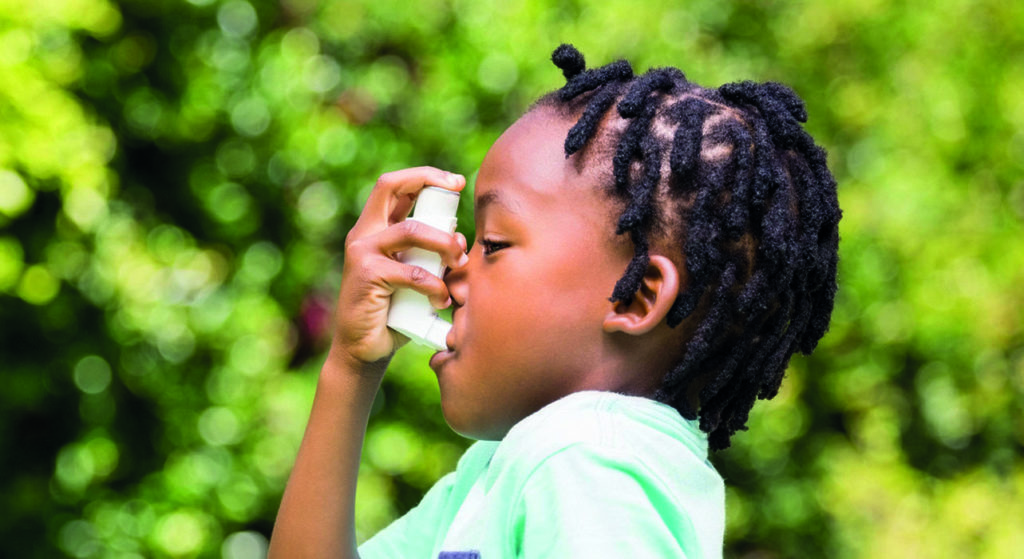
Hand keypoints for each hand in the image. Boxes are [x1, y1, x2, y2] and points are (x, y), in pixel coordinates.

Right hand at [329, 167, 467, 370]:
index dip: (425, 176)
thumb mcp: (415, 276)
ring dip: (444, 243)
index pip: (394, 186)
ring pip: (411, 230)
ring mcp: (362, 252)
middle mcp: (364, 234)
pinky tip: (442, 300)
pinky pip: (411, 272)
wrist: (365, 351)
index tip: (456, 182)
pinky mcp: (367, 275)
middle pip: (390, 186)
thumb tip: (460, 238)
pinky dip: (434, 285)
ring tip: (460, 260)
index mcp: (375, 230)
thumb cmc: (394, 314)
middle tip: (458, 193)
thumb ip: (430, 255)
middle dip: (429, 182)